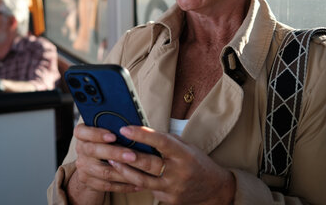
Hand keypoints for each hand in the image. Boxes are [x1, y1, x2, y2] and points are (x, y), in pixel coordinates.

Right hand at [67, 123, 165, 203]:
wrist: (93, 163)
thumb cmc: (106, 141)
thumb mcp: (105, 131)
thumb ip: (113, 128)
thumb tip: (132, 127)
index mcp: (82, 134)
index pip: (82, 131)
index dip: (96, 134)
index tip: (113, 136)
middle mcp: (80, 149)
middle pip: (94, 151)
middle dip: (115, 153)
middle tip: (132, 155)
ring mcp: (83, 166)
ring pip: (103, 171)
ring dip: (123, 172)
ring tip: (139, 171)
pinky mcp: (88, 181)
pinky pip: (107, 185)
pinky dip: (123, 186)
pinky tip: (137, 184)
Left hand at [108, 126, 234, 204]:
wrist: (214, 189)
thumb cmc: (197, 162)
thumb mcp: (186, 147)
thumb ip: (166, 141)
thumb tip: (142, 131)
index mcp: (184, 154)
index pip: (161, 142)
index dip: (142, 134)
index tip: (125, 129)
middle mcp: (179, 172)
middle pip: (149, 164)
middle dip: (128, 155)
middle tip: (111, 147)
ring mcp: (173, 188)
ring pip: (143, 180)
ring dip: (125, 170)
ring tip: (111, 161)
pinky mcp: (169, 200)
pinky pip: (148, 190)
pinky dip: (135, 182)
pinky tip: (124, 174)